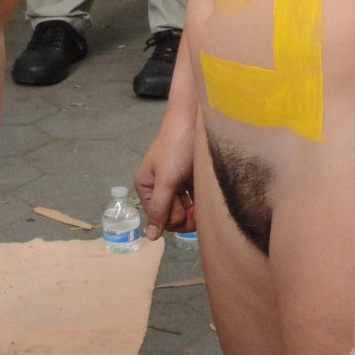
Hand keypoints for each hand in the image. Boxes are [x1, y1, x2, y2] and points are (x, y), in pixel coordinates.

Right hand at [134, 105, 196, 241]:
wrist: (195, 116)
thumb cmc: (177, 147)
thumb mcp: (167, 180)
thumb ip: (160, 208)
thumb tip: (149, 238)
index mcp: (146, 186)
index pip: (158, 217)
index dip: (174, 218)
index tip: (189, 210)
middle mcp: (158, 185)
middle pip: (171, 213)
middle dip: (185, 214)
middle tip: (198, 205)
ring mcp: (174, 180)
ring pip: (184, 206)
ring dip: (194, 208)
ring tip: (204, 199)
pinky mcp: (189, 175)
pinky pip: (193, 196)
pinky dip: (199, 199)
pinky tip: (207, 195)